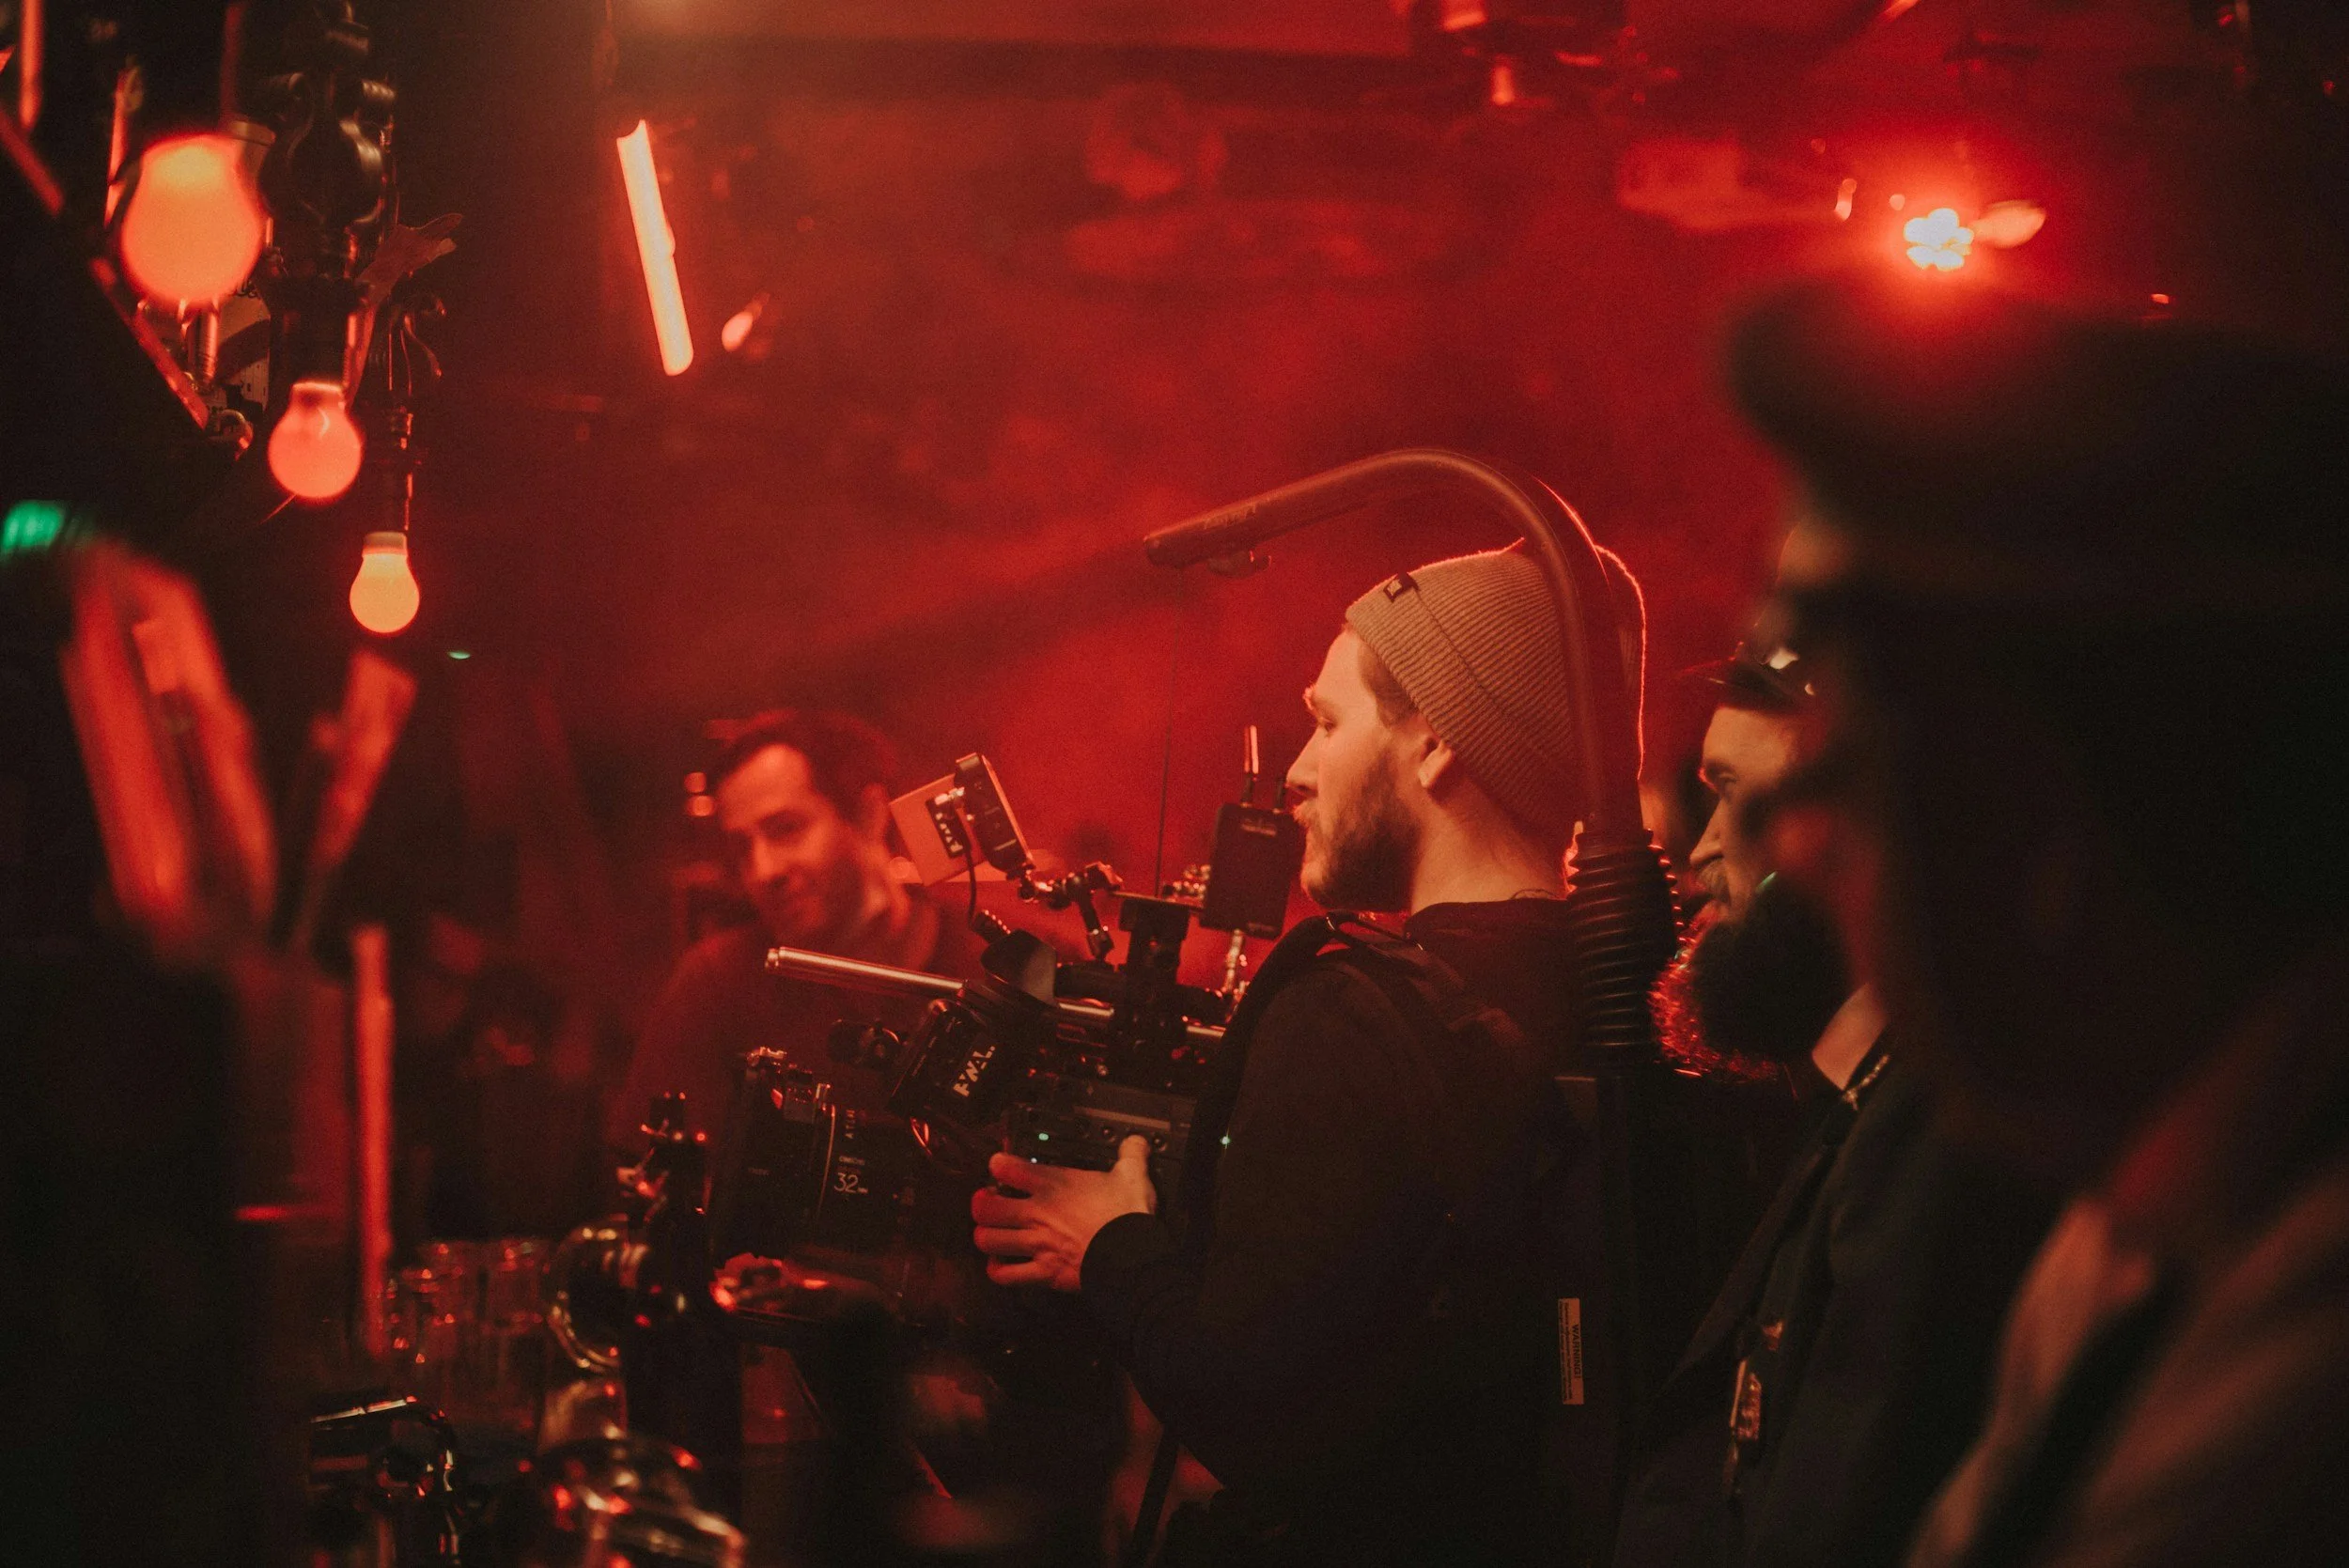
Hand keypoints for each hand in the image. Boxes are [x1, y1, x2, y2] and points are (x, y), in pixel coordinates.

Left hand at [971, 1136, 1156, 1291]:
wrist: (1132, 1256)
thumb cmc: (1127, 1214)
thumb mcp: (1132, 1175)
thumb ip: (1131, 1154)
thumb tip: (1136, 1141)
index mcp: (1054, 1184)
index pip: (1007, 1167)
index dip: (997, 1164)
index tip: (999, 1165)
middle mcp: (1037, 1213)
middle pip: (986, 1207)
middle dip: (981, 1205)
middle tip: (987, 1202)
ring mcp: (1037, 1244)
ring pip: (989, 1240)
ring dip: (985, 1236)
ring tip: (990, 1233)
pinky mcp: (1043, 1272)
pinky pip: (1006, 1275)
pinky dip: (998, 1271)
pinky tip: (999, 1265)